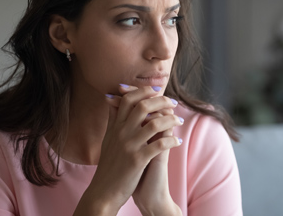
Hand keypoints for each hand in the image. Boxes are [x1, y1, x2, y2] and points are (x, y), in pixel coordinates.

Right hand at [74, 84, 181, 214]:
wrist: (104, 191)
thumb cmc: (109, 166)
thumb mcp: (108, 139)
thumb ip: (112, 119)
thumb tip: (111, 99)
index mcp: (115, 127)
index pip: (128, 99)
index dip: (143, 92)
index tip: (157, 91)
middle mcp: (121, 133)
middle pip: (142, 106)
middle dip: (161, 101)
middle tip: (173, 102)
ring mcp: (129, 146)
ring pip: (154, 124)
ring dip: (171, 119)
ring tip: (179, 120)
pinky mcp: (138, 160)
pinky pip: (160, 145)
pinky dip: (172, 140)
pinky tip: (178, 141)